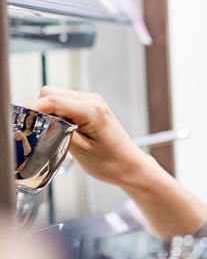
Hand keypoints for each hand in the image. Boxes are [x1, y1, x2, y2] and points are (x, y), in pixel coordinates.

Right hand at [29, 87, 152, 188]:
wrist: (129, 166)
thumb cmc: (111, 162)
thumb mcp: (78, 150)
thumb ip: (56, 132)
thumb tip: (38, 122)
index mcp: (92, 110)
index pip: (52, 99)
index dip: (33, 109)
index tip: (24, 122)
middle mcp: (93, 101)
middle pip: (51, 93)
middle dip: (39, 109)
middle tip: (37, 130)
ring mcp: (93, 102)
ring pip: (56, 96)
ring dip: (48, 110)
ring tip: (50, 132)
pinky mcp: (91, 107)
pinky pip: (65, 102)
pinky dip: (57, 112)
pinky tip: (60, 129)